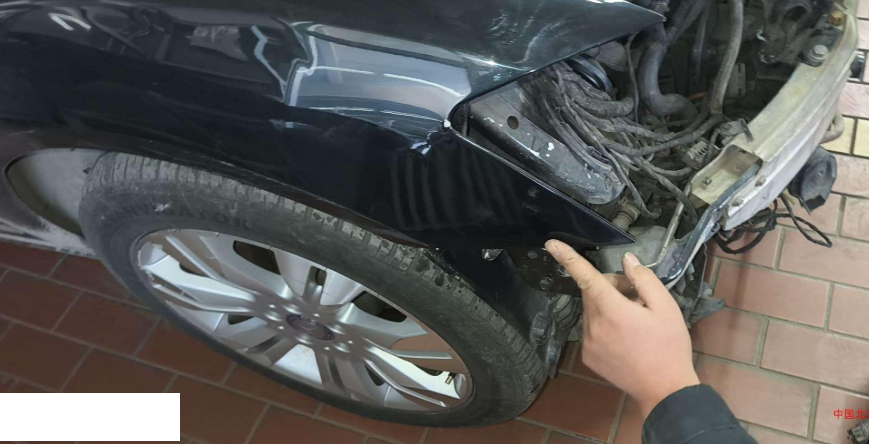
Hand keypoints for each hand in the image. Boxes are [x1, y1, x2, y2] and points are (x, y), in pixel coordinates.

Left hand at [545, 239, 699, 416]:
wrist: (665, 389)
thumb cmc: (669, 346)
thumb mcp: (666, 307)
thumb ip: (643, 279)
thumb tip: (627, 261)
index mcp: (612, 309)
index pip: (586, 276)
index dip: (568, 258)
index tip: (551, 244)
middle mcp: (593, 324)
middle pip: (593, 291)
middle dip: (611, 287)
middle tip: (637, 297)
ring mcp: (588, 342)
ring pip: (592, 310)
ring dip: (608, 306)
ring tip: (634, 321)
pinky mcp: (588, 356)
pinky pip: (591, 329)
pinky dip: (604, 325)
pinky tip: (626, 337)